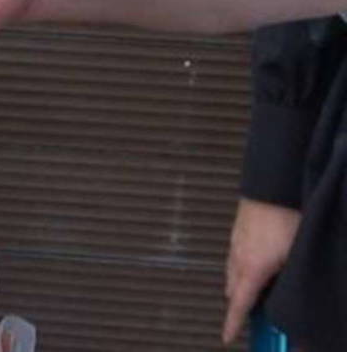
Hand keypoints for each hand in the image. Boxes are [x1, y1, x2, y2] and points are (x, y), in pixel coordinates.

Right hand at [222, 198, 300, 343]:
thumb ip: (288, 282)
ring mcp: (235, 242)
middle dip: (239, 303)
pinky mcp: (237, 231)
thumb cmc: (288, 219)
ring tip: (256, 289)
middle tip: (252, 313)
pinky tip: (256, 262)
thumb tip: (289, 299)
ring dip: (240, 285)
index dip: (232, 323)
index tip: (226, 338)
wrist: (273, 186)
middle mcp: (238, 258)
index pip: (238, 304)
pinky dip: (241, 267)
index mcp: (252, 269)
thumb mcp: (296, 258)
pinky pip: (234, 257)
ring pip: (232, 272)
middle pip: (232, 290)